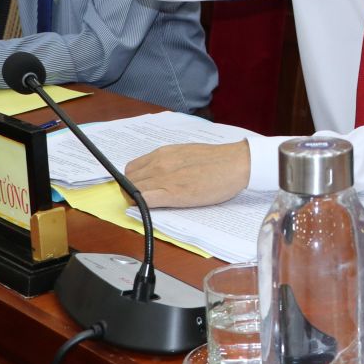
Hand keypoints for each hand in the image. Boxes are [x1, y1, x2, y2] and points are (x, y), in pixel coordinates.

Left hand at [126, 140, 251, 206]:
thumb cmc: (217, 160)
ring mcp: (164, 178)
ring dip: (135, 200)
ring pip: (132, 191)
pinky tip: (150, 210)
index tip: (137, 188)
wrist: (235, 163)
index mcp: (163, 153)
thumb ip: (169, 162)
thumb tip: (160, 173)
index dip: (131, 181)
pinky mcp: (173, 194)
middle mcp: (159, 163)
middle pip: (128, 180)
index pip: (132, 168)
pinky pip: (144, 201)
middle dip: (130, 191)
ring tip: (148, 206)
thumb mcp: (186, 153)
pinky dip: (141, 206)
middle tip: (142, 200)